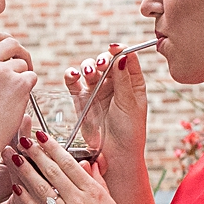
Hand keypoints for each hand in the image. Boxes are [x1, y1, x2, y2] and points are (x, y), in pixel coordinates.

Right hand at [0, 29, 37, 151]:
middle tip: (23, 66)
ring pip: (22, 63)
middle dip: (20, 53)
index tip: (10, 53)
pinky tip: (16, 102)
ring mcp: (1, 70)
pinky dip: (28, 89)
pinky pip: (32, 77)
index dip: (4, 43)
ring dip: (22, 77)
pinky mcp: (19, 82)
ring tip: (10, 97)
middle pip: (11, 42)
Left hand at [13, 132, 139, 203]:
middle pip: (52, 172)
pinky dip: (26, 198)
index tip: (41, 135)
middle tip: (22, 138)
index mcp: (93, 192)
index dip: (52, 147)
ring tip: (12, 156)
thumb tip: (87, 163)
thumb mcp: (111, 203)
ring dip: (24, 170)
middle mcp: (78, 202)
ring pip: (41, 188)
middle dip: (35, 153)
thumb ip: (97, 181)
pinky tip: (16, 186)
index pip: (69, 163)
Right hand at [65, 43, 148, 157]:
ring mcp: (97, 90)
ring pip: (89, 69)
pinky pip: (74, 83)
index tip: (114, 48)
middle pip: (106, 61)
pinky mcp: (82, 99)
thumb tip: (122, 55)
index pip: (126, 58)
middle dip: (102, 59)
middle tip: (100, 65)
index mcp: (132, 82)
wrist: (115, 155)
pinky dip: (71, 76)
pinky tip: (73, 76)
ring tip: (88, 72)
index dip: (119, 50)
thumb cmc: (129, 132)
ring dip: (87, 67)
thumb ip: (123, 80)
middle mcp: (114, 83)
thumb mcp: (130, 104)